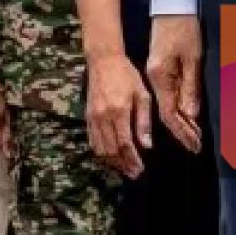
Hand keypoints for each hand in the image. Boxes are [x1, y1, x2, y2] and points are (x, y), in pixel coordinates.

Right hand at [86, 51, 153, 177]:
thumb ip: (144, 121)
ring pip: (100, 148)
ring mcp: (93, 117)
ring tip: (124, 168)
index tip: (141, 169)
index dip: (133, 160)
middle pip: (111, 150)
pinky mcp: (88, 116)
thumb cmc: (127, 75)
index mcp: (119, 111)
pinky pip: (92, 140)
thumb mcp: (142, 94)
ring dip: (112, 162)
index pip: (125, 144)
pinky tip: (110, 156)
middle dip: (123, 165)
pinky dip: (101, 152)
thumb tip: (147, 146)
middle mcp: (104, 117)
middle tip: (134, 173)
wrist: (103, 60)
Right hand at [146, 15, 203, 154]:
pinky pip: (163, 98)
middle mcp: (153, 80)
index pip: (170, 114)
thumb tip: (192, 115)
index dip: (183, 132)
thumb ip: (191, 87)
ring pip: (165, 107)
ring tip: (192, 138)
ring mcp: (153, 76)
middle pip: (166, 113)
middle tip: (196, 147)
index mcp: (160, 78)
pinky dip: (173, 112)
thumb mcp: (192, 58)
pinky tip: (180, 119)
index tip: (195, 146)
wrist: (170, 7)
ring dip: (179, 124)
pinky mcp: (157, 71)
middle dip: (181, 132)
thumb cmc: (183, 29)